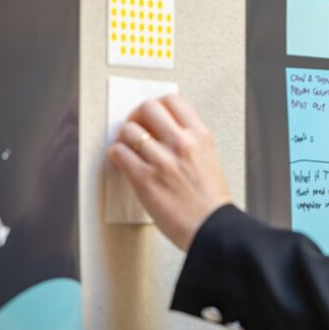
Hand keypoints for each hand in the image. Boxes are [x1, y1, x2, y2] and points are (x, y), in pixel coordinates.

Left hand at [107, 94, 232, 250]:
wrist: (212, 228)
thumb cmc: (211, 201)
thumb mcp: (209, 160)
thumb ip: (190, 142)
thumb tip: (165, 131)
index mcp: (201, 137)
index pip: (174, 101)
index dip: (158, 104)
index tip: (153, 114)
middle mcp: (182, 144)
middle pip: (148, 108)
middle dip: (137, 115)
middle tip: (136, 126)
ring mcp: (163, 161)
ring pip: (129, 131)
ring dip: (124, 137)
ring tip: (127, 146)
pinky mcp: (145, 179)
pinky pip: (119, 154)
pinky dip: (116, 154)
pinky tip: (121, 159)